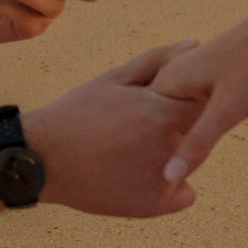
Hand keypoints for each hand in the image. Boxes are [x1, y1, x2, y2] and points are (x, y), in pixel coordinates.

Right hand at [20, 41, 201, 217]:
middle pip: (198, 132)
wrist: (43, 159)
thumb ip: (159, 60)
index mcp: (162, 113)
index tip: (159, 103)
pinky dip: (170, 185)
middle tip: (140, 129)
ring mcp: (164, 180)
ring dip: (174, 154)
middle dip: (178, 126)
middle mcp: (169, 148)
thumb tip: (196, 41)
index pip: (203, 101)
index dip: (184, 99)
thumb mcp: (115, 79)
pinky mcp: (155, 206)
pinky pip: (183, 193)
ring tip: (134, 150)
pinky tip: (141, 174)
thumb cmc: (78, 112)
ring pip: (190, 161)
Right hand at [150, 15, 247, 183]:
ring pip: (176, 115)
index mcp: (167, 83)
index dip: (157, 154)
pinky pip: (190, 105)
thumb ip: (197, 143)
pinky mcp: (206, 74)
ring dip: (183, 134)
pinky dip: (196, 120)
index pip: (147, 129)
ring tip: (193, 155)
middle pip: (159, 123)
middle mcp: (171, 76)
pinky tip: (210, 130)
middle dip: (168, 146)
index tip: (167, 177)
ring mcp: (188, 74)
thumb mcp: (227, 111)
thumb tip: (169, 176)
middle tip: (178, 175)